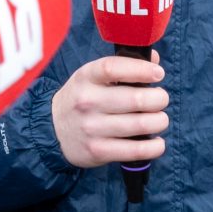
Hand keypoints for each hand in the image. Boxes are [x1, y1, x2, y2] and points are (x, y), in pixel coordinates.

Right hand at [50, 54, 167, 169]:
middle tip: (160, 100)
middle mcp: (87, 101)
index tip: (158, 74)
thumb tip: (154, 60)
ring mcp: (92, 128)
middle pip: (136, 99)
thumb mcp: (93, 77)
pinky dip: (154, 146)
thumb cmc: (82, 98)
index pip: (113, 68)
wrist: (51, 129)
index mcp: (86, 77)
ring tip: (159, 119)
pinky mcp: (98, 151)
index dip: (141, 69)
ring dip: (160, 121)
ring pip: (141, 124)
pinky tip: (157, 142)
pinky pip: (136, 150)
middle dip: (159, 99)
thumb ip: (123, 66)